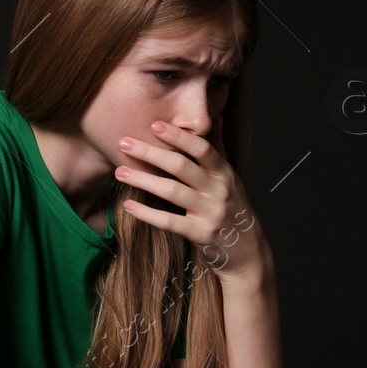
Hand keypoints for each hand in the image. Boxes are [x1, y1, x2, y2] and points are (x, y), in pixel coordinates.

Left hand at [115, 121, 269, 280]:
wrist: (247, 250)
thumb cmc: (232, 208)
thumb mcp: (230, 178)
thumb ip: (218, 149)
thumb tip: (217, 117)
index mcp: (224, 173)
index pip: (202, 148)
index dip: (178, 136)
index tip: (154, 124)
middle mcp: (218, 190)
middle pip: (182, 166)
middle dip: (151, 152)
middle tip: (123, 142)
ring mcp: (210, 213)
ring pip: (172, 192)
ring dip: (144, 180)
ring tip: (120, 171)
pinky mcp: (200, 234)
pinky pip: (170, 222)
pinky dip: (147, 213)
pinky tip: (128, 205)